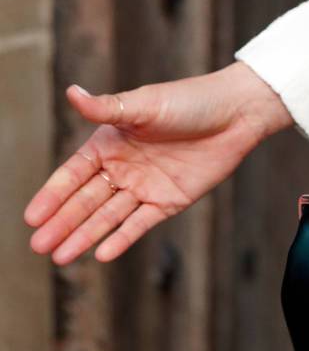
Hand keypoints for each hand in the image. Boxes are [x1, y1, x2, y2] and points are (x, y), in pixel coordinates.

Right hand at [24, 62, 291, 264]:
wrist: (234, 115)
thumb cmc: (189, 102)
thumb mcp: (145, 105)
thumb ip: (108, 108)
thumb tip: (71, 92)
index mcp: (110, 142)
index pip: (74, 174)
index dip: (53, 196)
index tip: (32, 218)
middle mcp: (124, 167)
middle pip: (87, 200)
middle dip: (63, 223)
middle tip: (39, 248)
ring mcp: (146, 186)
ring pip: (110, 216)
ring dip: (86, 235)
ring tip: (61, 258)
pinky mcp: (170, 200)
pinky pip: (142, 223)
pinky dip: (123, 238)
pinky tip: (103, 254)